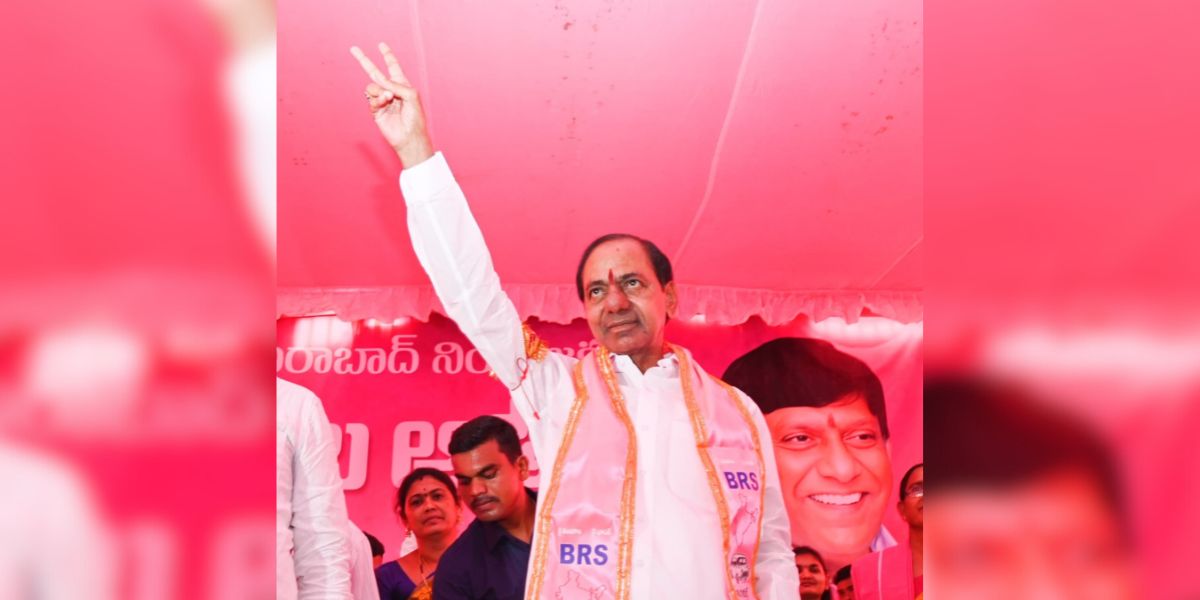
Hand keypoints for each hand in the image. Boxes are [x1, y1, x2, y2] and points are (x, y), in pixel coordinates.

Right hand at [350, 42, 433, 167]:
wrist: (409, 136)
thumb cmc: (415, 117)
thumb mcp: (411, 95)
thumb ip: (397, 85)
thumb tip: (381, 84)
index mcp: (401, 85)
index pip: (393, 67)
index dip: (387, 56)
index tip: (381, 45)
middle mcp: (390, 91)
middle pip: (375, 72)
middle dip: (364, 60)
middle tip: (353, 49)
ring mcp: (382, 100)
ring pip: (371, 87)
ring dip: (379, 90)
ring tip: (389, 98)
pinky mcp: (376, 111)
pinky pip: (371, 99)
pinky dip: (378, 99)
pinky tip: (385, 102)